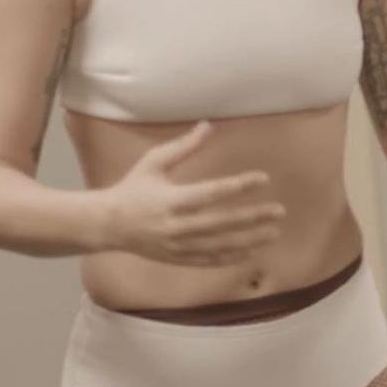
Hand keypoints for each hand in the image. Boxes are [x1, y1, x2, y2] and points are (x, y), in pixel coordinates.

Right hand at [100, 121, 285, 266]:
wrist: (107, 225)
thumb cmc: (132, 188)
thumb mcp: (154, 162)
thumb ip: (183, 146)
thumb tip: (208, 125)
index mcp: (171, 199)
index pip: (212, 192)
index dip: (239, 185)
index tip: (263, 178)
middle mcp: (176, 226)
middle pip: (222, 223)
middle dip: (253, 218)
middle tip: (279, 211)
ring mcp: (177, 246)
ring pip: (220, 246)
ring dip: (249, 240)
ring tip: (274, 232)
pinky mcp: (177, 259)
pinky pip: (209, 261)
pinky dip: (231, 257)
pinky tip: (252, 251)